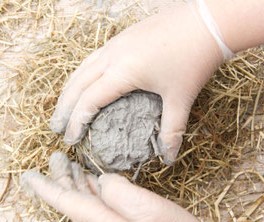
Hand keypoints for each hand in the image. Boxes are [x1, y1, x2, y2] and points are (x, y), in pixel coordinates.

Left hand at [21, 152, 232, 221]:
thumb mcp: (144, 208)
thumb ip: (117, 190)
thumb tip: (102, 179)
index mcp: (99, 219)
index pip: (62, 200)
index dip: (44, 186)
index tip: (28, 175)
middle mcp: (102, 221)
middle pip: (71, 197)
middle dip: (60, 176)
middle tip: (57, 156)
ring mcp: (114, 221)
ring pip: (85, 197)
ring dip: (75, 179)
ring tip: (70, 163)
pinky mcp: (126, 218)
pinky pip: (101, 198)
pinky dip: (93, 185)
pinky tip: (95, 178)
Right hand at [50, 2, 223, 164]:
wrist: (207, 22)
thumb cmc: (193, 59)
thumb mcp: (181, 98)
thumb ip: (172, 130)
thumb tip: (169, 157)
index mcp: (123, 71)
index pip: (89, 101)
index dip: (77, 122)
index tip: (70, 139)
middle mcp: (112, 55)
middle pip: (77, 84)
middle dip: (64, 108)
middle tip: (56, 127)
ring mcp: (116, 43)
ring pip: (81, 68)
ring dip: (69, 89)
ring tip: (63, 107)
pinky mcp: (123, 38)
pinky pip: (93, 58)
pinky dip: (82, 75)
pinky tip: (85, 82)